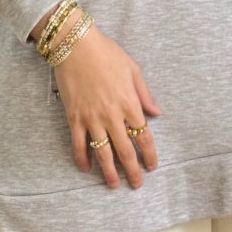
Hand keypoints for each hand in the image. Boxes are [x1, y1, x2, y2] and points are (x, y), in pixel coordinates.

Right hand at [37, 12, 162, 189]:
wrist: (76, 46)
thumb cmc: (107, 53)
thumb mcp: (133, 70)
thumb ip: (144, 94)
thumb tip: (156, 113)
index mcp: (129, 103)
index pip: (143, 136)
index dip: (149, 154)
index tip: (152, 166)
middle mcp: (112, 115)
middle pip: (125, 150)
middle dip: (132, 170)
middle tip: (136, 184)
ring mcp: (92, 118)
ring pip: (102, 152)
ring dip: (109, 172)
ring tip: (114, 185)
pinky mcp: (74, 117)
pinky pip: (78, 143)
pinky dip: (82, 158)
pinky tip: (86, 168)